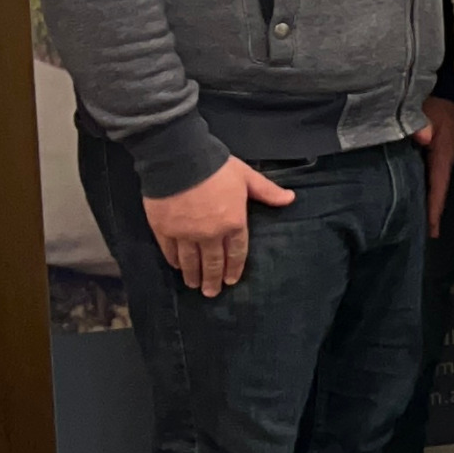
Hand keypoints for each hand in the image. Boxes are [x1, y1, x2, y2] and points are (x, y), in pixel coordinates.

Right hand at [143, 155, 294, 297]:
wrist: (178, 160)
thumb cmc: (216, 167)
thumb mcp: (247, 177)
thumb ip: (267, 191)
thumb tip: (290, 199)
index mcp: (233, 223)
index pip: (236, 253)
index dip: (234, 269)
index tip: (231, 281)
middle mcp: (210, 234)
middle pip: (213, 262)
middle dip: (213, 279)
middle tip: (212, 292)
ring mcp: (185, 234)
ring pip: (191, 261)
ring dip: (194, 275)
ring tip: (194, 285)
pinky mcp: (164, 230)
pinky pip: (170, 251)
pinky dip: (174, 261)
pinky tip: (177, 267)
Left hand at [414, 96, 453, 237]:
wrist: (447, 86)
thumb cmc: (435, 100)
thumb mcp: (426, 110)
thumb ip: (422, 125)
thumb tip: (423, 139)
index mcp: (442, 153)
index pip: (438, 186)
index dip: (435, 209)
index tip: (433, 230)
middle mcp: (445, 157)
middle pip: (438, 190)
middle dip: (433, 210)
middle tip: (427, 232)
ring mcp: (443, 153)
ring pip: (436, 182)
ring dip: (431, 199)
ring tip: (424, 217)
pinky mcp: (439, 148)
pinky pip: (433, 172)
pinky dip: (428, 186)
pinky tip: (420, 191)